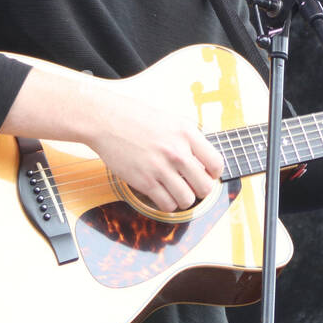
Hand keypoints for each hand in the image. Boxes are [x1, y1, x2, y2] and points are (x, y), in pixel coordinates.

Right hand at [85, 90, 223, 211]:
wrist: (105, 119)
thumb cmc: (136, 117)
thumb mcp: (170, 120)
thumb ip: (188, 139)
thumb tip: (203, 161)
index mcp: (186, 133)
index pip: (216, 164)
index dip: (213, 174)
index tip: (206, 174)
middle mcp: (176, 151)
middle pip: (205, 187)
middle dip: (200, 190)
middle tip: (190, 185)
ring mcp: (160, 168)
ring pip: (187, 200)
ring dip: (183, 199)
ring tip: (175, 191)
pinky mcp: (144, 181)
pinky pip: (166, 205)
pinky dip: (167, 204)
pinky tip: (162, 194)